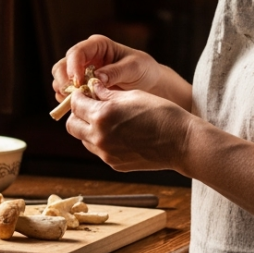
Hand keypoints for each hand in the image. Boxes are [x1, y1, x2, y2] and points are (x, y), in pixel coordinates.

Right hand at [49, 35, 164, 103]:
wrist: (149, 84)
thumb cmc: (143, 70)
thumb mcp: (134, 67)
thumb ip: (115, 71)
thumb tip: (97, 77)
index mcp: (97, 46)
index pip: (77, 52)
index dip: (73, 66)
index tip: (77, 82)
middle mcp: (85, 58)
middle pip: (61, 66)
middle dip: (63, 81)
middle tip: (73, 96)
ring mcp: (80, 73)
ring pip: (60, 81)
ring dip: (65, 93)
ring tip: (76, 104)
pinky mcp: (81, 88)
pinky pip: (66, 94)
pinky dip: (68, 102)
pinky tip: (79, 108)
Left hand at [65, 82, 192, 172]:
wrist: (181, 143)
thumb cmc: (161, 114)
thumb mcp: (132, 95)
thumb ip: (107, 93)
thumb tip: (92, 88)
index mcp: (102, 116)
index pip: (75, 104)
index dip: (79, 96)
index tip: (85, 92)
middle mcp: (99, 137)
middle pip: (72, 125)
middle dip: (78, 114)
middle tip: (91, 106)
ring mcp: (106, 153)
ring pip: (84, 139)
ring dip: (88, 128)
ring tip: (107, 119)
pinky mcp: (114, 164)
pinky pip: (99, 150)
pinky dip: (102, 141)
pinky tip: (119, 133)